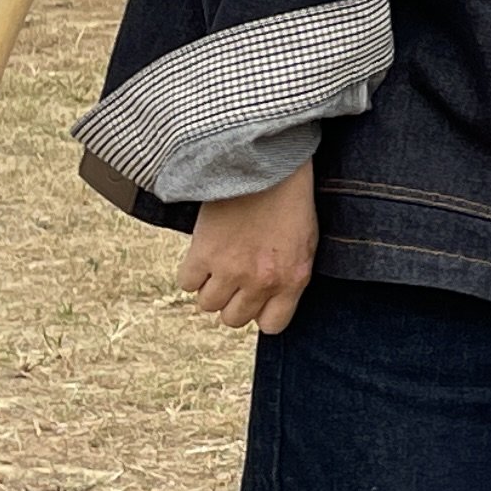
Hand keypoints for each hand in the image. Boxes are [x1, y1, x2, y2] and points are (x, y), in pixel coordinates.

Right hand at [180, 162, 316, 334]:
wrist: (266, 165)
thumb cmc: (289, 202)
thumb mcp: (305, 245)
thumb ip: (288, 278)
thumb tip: (266, 304)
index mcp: (293, 280)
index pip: (272, 326)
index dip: (261, 313)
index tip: (256, 298)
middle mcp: (262, 281)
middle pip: (233, 319)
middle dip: (232, 301)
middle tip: (234, 278)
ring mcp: (231, 270)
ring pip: (207, 305)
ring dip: (210, 288)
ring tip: (218, 265)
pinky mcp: (203, 253)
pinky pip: (186, 284)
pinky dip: (191, 272)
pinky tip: (203, 253)